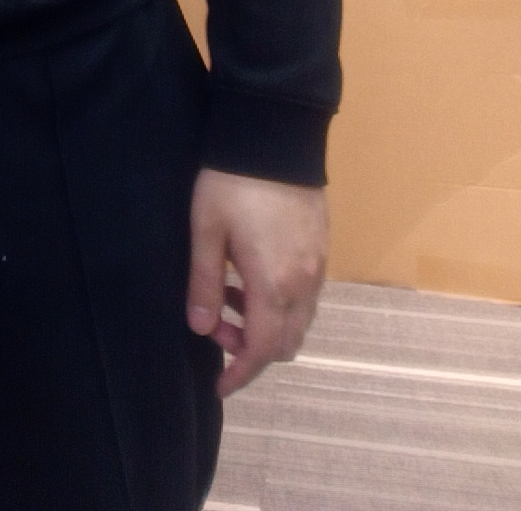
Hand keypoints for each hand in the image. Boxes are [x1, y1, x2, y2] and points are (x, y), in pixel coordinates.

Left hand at [186, 166, 326, 397]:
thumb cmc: (232, 181)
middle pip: (287, 341)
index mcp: (274, 284)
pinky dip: (280, 302)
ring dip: (266, 323)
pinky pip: (305, 294)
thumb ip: (202, 282)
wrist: (275, 134)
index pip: (264, 350)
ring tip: (227, 295)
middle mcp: (304, 282)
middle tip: (216, 327)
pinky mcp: (321, 246)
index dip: (242, 373)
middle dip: (252, 349)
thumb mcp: (206, 229)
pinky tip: (250, 274)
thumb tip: (199, 329)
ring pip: (298, 318)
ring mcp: (318, 264)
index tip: (220, 385)